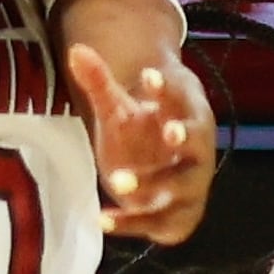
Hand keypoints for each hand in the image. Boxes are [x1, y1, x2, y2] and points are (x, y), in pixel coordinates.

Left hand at [74, 47, 212, 243]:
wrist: (156, 170)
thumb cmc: (142, 132)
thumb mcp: (119, 107)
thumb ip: (100, 82)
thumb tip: (75, 51)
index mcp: (187, 117)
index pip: (183, 99)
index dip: (168, 89)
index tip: (148, 75)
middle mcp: (196, 152)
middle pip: (199, 145)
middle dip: (187, 138)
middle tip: (171, 132)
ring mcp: (191, 186)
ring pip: (182, 188)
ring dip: (154, 184)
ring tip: (118, 180)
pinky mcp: (178, 217)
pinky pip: (160, 223)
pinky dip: (132, 223)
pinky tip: (102, 218)